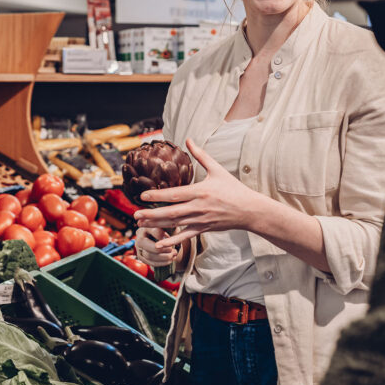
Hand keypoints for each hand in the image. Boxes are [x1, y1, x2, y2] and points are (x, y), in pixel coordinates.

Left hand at [134, 138, 260, 248]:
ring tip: (140, 224)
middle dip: (152, 213)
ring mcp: (200, 220)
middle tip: (135, 214)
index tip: (143, 196)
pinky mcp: (203, 229)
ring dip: (157, 224)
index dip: (158, 196)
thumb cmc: (233, 188)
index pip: (175, 194)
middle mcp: (199, 207)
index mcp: (200, 191)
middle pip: (171, 211)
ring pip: (175, 224)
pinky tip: (159, 244)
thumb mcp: (217, 169)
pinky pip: (185, 236)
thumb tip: (188, 139)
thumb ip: (201, 155)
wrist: (249, 210)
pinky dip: (172, 240)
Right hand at [135, 227, 178, 267]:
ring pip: (148, 255)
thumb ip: (169, 228)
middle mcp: (139, 236)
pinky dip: (161, 263)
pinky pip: (150, 262)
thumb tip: (165, 238)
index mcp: (146, 225)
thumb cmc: (168, 230)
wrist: (165, 240)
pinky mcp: (141, 257)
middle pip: (145, 243)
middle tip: (172, 250)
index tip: (171, 238)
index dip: (162, 236)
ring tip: (173, 255)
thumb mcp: (170, 227)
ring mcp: (139, 247)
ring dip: (163, 257)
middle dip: (161, 249)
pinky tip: (170, 260)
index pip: (153, 230)